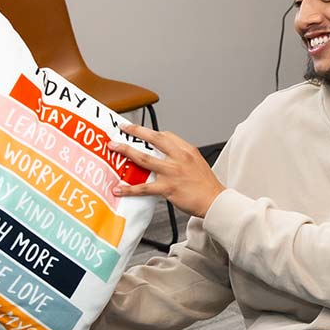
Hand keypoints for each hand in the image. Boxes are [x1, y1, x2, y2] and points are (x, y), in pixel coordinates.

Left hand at [111, 125, 225, 217]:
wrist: (215, 201)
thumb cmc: (206, 185)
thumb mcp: (197, 162)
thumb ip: (181, 157)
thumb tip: (165, 156)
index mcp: (186, 150)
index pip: (165, 135)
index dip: (150, 132)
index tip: (140, 130)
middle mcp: (179, 157)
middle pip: (153, 139)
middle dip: (135, 131)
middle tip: (123, 129)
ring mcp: (172, 172)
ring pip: (144, 158)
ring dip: (126, 151)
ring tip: (114, 147)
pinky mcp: (167, 188)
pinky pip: (144, 187)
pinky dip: (129, 188)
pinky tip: (119, 188)